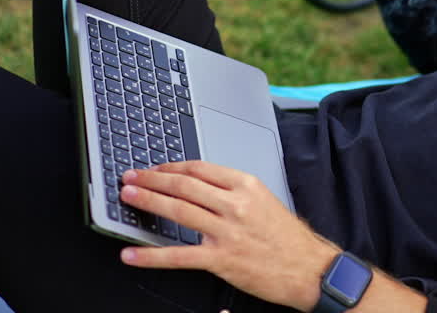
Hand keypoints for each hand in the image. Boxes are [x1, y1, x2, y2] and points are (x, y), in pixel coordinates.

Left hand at [118, 161, 336, 310]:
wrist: (309, 269)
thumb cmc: (288, 238)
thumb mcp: (264, 200)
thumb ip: (233, 191)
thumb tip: (198, 186)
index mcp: (246, 185)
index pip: (200, 169)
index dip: (171, 167)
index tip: (154, 169)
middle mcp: (236, 205)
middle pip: (184, 185)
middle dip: (152, 179)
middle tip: (130, 178)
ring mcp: (228, 232)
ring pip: (179, 211)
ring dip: (148, 202)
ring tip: (128, 198)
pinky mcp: (222, 260)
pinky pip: (179, 256)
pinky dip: (151, 256)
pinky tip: (132, 254)